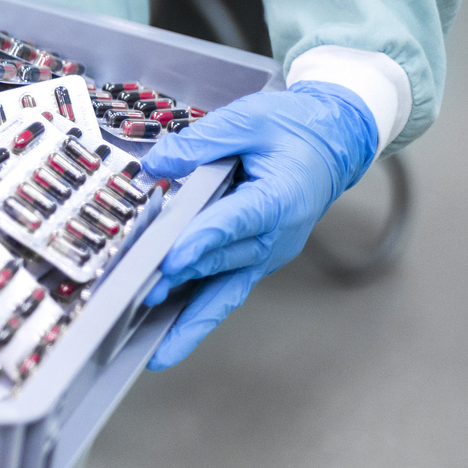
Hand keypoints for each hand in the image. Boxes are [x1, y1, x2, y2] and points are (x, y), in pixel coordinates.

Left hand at [138, 82, 377, 369]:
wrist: (332, 143)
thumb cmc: (294, 130)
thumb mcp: (248, 121)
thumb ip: (200, 143)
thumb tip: (156, 164)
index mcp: (279, 198)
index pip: (234, 222)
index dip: (201, 242)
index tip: (171, 261)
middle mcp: (275, 236)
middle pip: (220, 260)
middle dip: (177, 280)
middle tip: (136, 295)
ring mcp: (265, 254)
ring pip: (222, 290)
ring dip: (187, 317)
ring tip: (154, 347)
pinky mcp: (254, 262)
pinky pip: (223, 294)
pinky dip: (196, 319)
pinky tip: (168, 342)